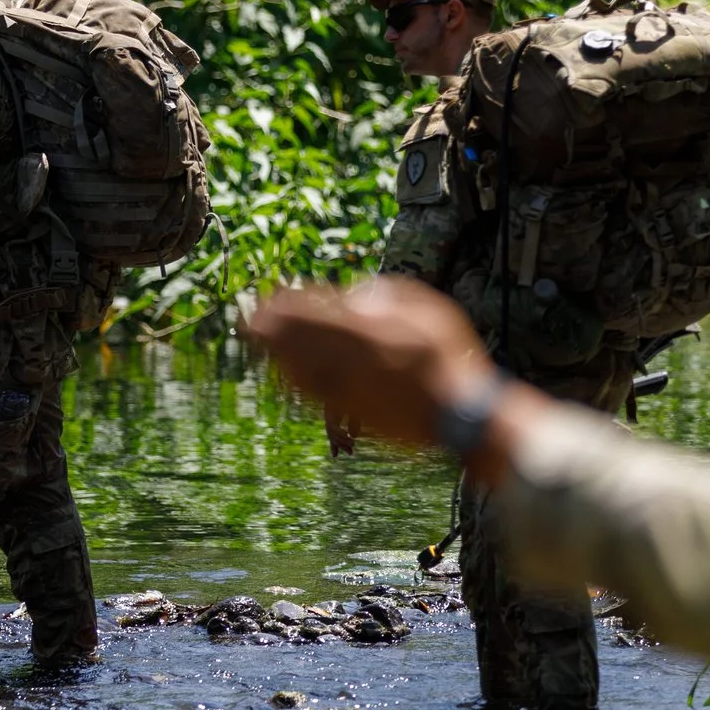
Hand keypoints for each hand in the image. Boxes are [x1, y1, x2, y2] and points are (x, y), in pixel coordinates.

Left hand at [235, 279, 540, 477]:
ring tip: (257, 342)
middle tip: (248, 316)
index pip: (322, 314)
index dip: (293, 305)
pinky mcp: (354, 412)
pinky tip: (282, 373)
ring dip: (277, 354)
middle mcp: (358, 361)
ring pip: (304, 367)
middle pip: (305, 340)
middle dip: (275, 328)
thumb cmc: (449, 358)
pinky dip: (294, 380)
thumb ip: (392, 296)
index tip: (272, 295)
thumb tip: (355, 295)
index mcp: (376, 332)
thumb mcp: (431, 311)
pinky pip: (315, 393)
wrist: (461, 414)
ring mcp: (353, 389)